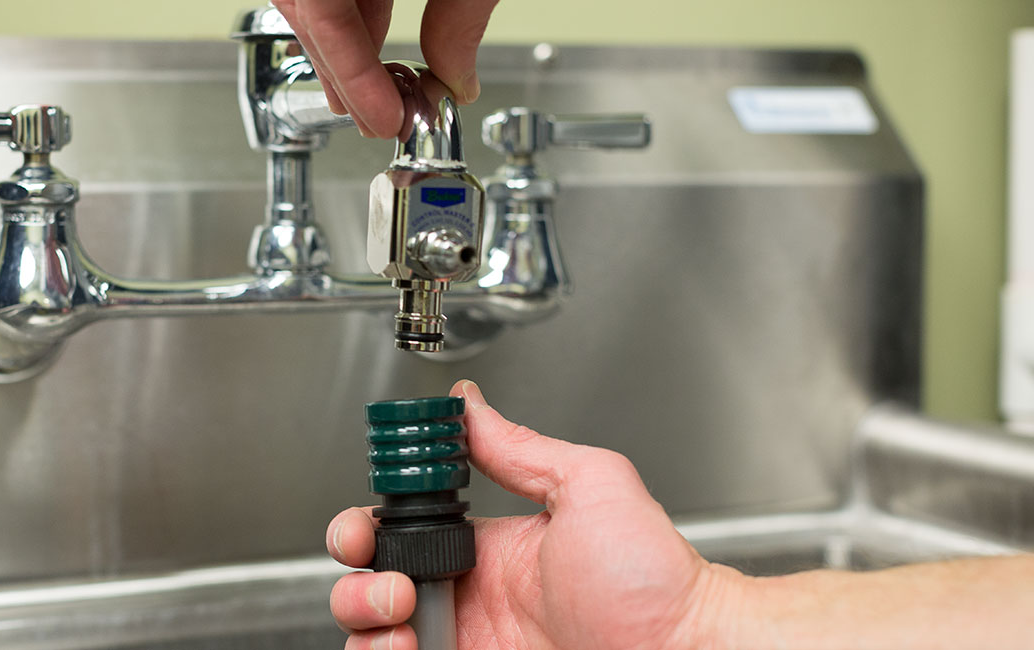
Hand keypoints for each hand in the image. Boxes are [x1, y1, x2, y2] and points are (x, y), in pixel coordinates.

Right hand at [274, 0, 498, 138]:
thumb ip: (461, 17)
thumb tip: (456, 80)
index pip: (323, 14)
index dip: (351, 77)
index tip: (383, 121)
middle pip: (306, 10)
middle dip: (343, 76)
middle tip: (381, 123)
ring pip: (309, 0)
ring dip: (342, 51)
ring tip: (379, 98)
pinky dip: (349, 18)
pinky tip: (372, 48)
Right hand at [326, 379, 743, 649]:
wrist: (684, 648)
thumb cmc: (653, 577)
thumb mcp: (587, 486)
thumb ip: (518, 448)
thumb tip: (469, 403)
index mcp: (486, 548)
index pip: (400, 533)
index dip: (366, 528)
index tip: (362, 527)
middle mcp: (469, 598)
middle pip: (372, 586)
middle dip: (357, 578)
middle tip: (389, 581)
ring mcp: (467, 643)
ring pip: (375, 636)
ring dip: (366, 620)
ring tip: (401, 615)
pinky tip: (408, 648)